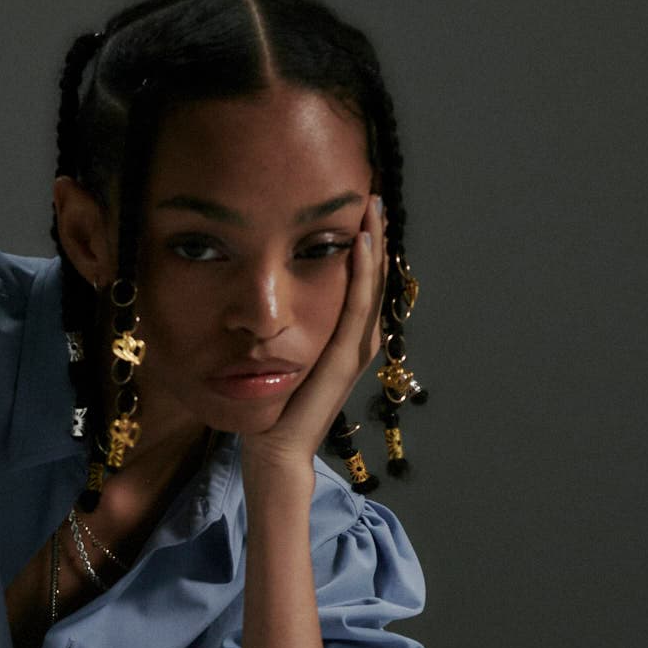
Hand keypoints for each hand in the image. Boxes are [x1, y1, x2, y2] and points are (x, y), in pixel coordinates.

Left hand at [240, 192, 387, 487]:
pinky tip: (363, 244)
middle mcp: (357, 342)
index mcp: (345, 340)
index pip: (361, 284)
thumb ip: (289, 334)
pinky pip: (357, 307)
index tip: (361, 211)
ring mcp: (354, 350)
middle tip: (375, 196)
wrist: (276, 450)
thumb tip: (272, 302)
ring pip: (372, 287)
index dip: (366, 248)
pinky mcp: (344, 359)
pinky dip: (362, 275)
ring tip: (375, 209)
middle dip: (376, 236)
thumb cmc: (275, 409)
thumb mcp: (284, 360)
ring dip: (375, 246)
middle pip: (373, 279)